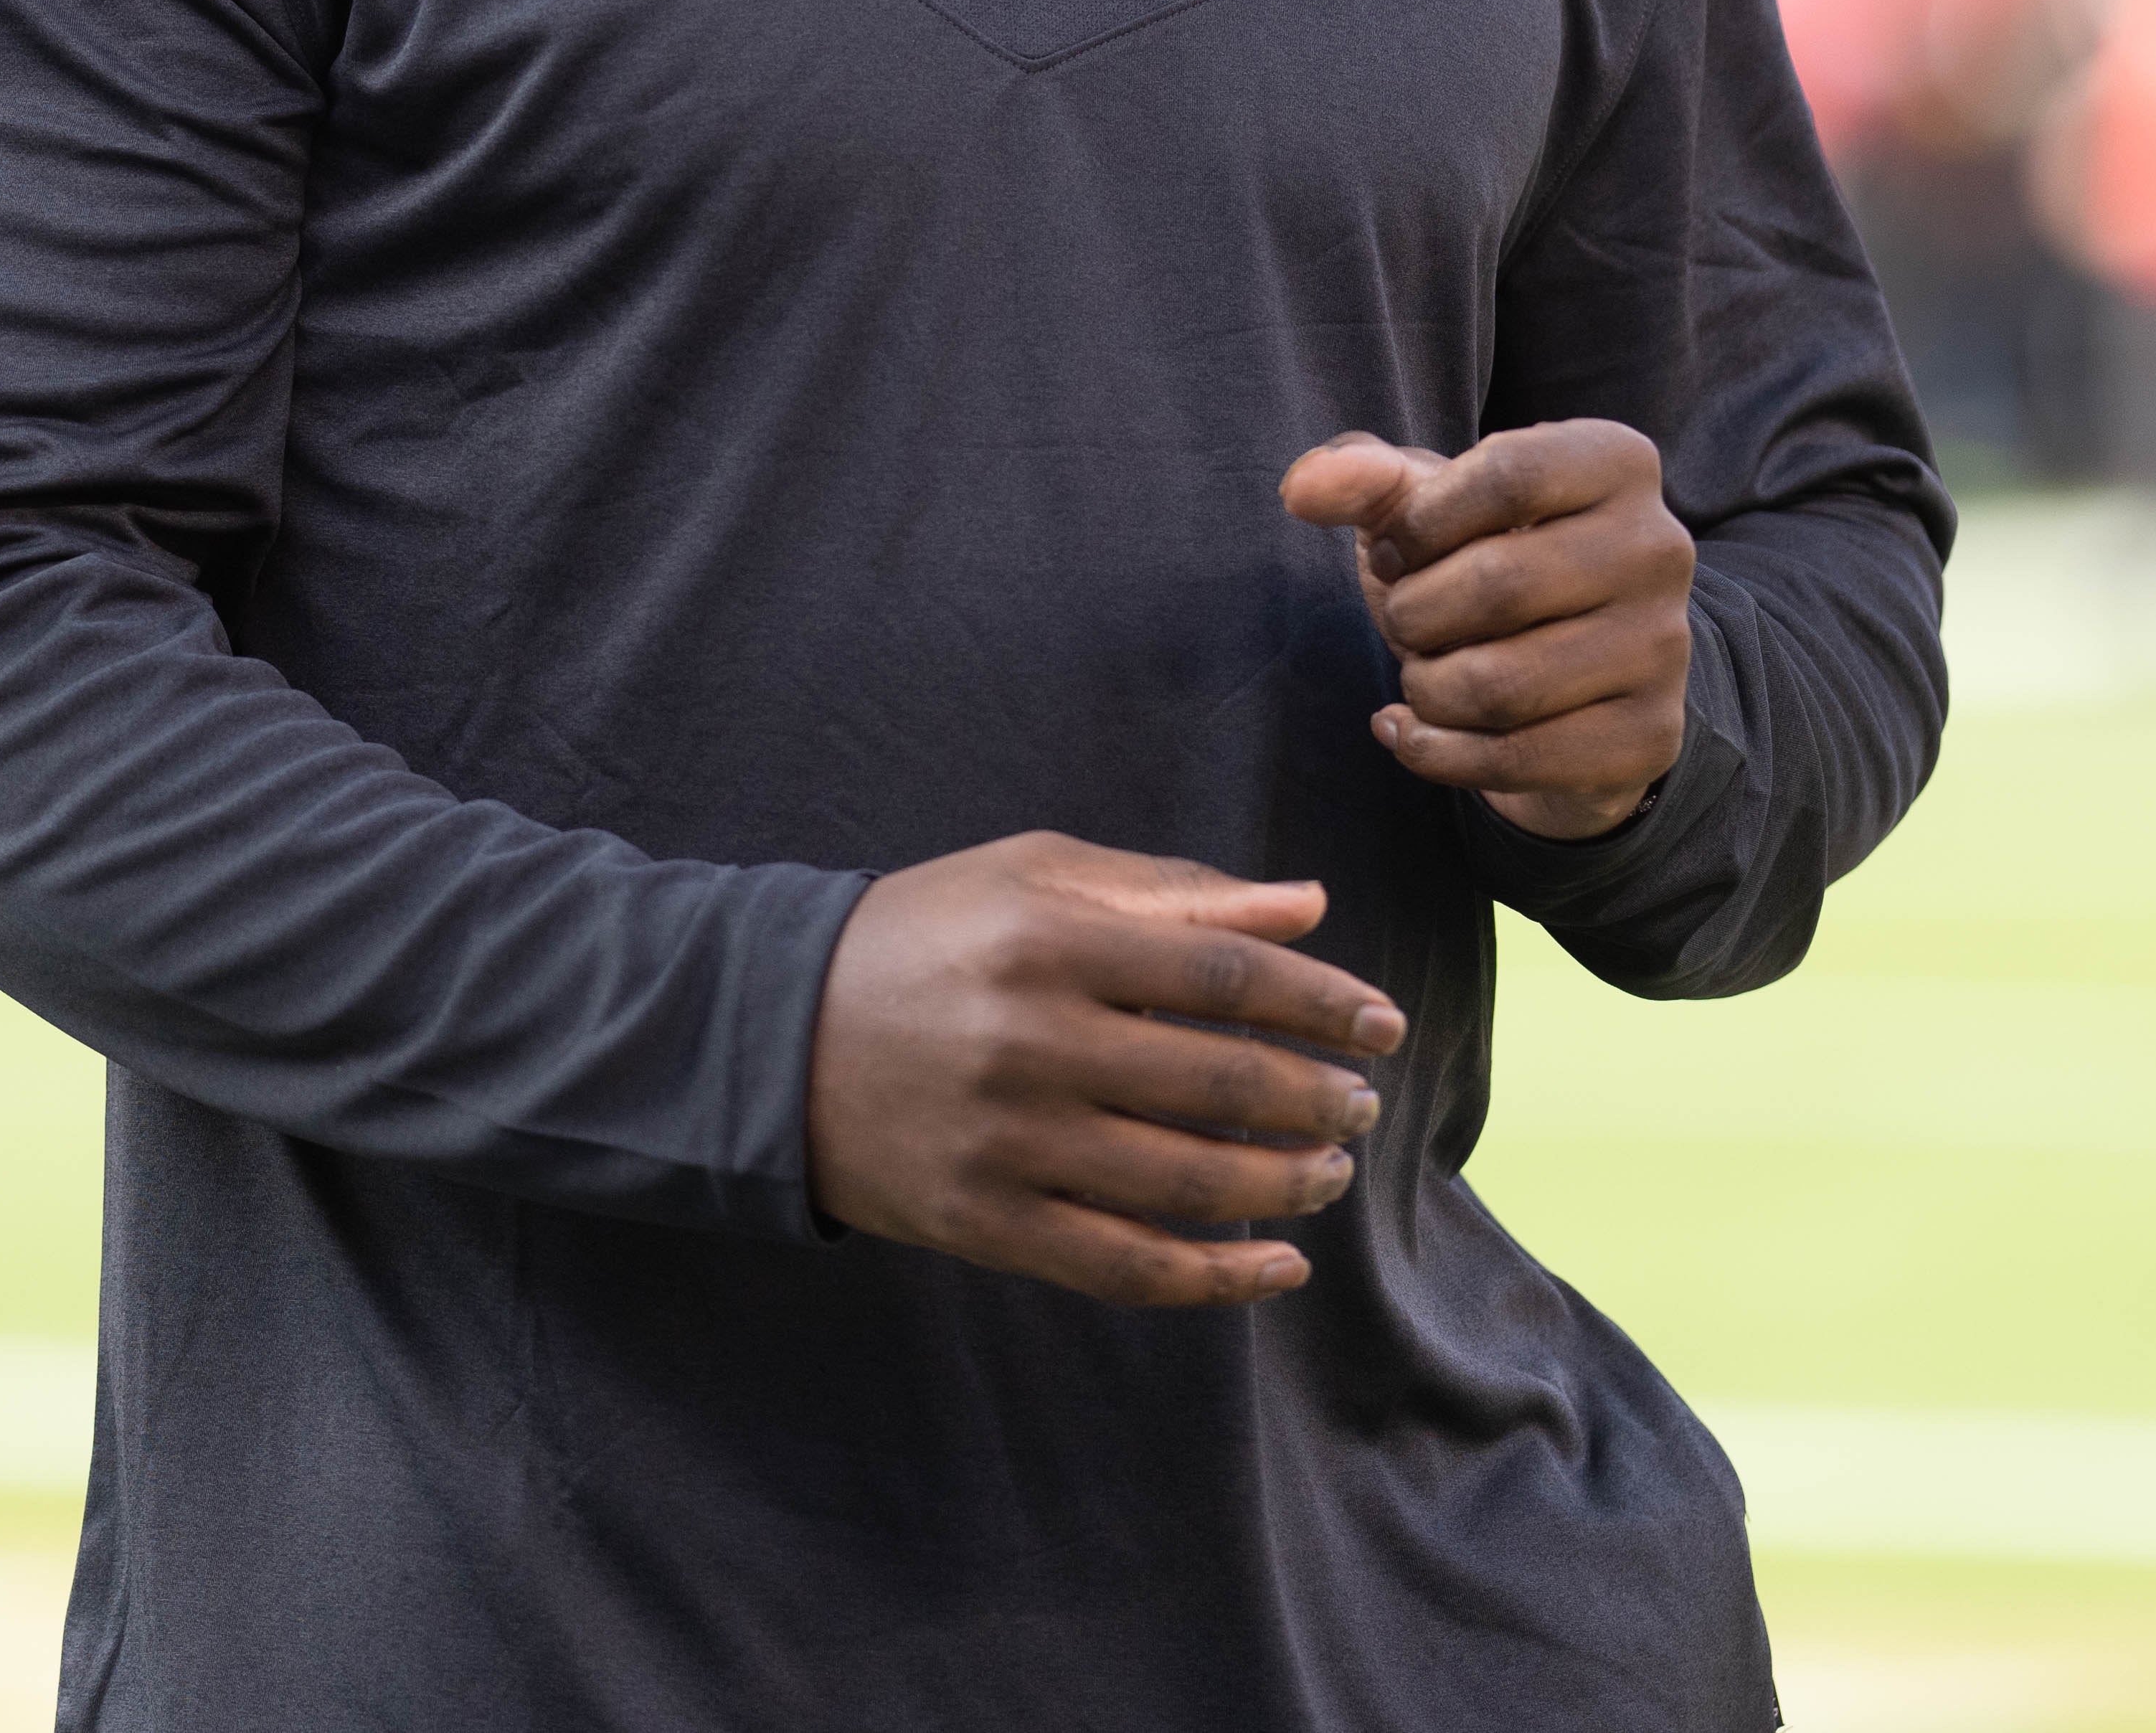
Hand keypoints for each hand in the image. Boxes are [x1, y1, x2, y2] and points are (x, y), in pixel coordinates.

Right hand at [806, 835, 1404, 1308]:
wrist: (770, 1032)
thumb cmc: (925, 935)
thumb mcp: (1034, 878)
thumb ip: (1173, 891)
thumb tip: (1308, 906)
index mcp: (1051, 940)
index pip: (1226, 975)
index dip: (1324, 1002)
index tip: (1385, 1023)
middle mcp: (1033, 1042)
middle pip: (1220, 1082)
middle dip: (1318, 1097)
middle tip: (1364, 1103)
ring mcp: (1008, 1143)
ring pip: (1187, 1182)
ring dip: (1285, 1185)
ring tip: (1332, 1171)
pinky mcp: (985, 1223)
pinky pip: (1124, 1268)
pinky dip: (1215, 1277)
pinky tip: (1278, 1267)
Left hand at [1284, 419, 1693, 840]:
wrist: (1564, 684)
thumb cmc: (1483, 566)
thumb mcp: (1426, 511)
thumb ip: (1364, 481)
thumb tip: (1303, 486)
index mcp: (1618, 461)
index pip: (1508, 474)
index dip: (1422, 523)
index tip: (1396, 550)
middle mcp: (1660, 548)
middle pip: (1500, 584)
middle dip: (1415, 614)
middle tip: (1406, 622)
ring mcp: (1664, 649)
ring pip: (1502, 685)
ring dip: (1426, 689)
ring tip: (1423, 677)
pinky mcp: (1647, 739)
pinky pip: (1515, 759)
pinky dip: (1433, 752)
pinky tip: (1413, 733)